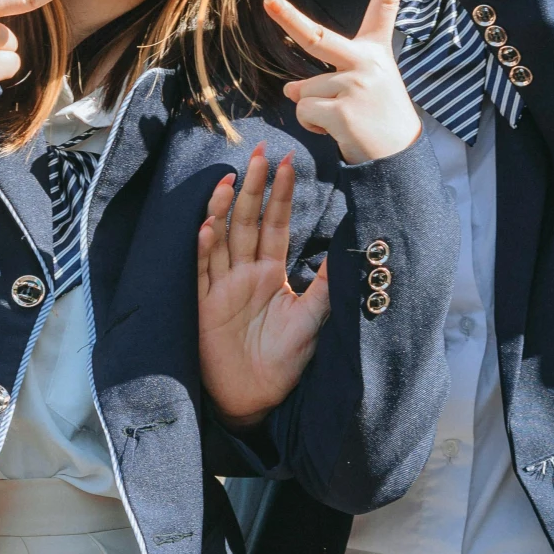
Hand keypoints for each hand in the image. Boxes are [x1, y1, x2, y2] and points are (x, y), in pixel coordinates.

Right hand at [198, 146, 330, 426]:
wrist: (256, 400)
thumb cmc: (285, 361)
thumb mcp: (314, 319)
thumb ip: (328, 285)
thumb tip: (351, 249)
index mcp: (271, 273)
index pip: (276, 224)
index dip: (280, 194)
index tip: (287, 162)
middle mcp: (244, 274)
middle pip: (246, 221)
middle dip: (252, 187)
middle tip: (259, 152)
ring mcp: (221, 287)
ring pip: (221, 239)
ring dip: (223, 209)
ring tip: (230, 178)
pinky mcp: (203, 307)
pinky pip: (202, 272)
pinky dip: (204, 249)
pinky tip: (208, 226)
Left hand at [264, 0, 423, 163]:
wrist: (399, 157)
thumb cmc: (378, 117)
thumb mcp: (360, 88)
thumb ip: (325, 79)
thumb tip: (289, 88)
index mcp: (375, 51)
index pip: (387, 7)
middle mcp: (365, 63)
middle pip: (317, 37)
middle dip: (288, 18)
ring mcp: (354, 86)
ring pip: (303, 90)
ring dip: (314, 110)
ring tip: (345, 119)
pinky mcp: (342, 112)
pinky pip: (305, 112)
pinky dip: (313, 126)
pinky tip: (339, 131)